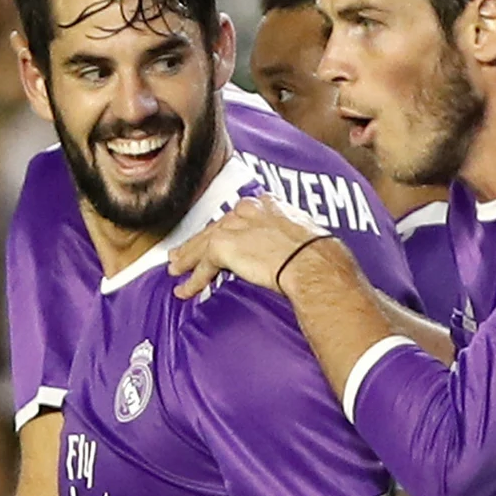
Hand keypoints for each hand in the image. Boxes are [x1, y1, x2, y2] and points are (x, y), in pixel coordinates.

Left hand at [168, 194, 325, 299]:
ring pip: (202, 244)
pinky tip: (186, 290)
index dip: (226, 229)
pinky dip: (193, 280)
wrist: (312, 263)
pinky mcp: (223, 246)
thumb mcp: (305, 236)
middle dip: (198, 242)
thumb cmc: (320, 256)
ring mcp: (233, 226)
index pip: (238, 217)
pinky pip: (202, 266)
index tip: (219, 236)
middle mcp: (247, 210)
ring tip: (176, 270)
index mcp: (268, 204)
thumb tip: (291, 251)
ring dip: (187, 259)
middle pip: (215, 227)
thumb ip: (289, 238)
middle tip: (183, 253)